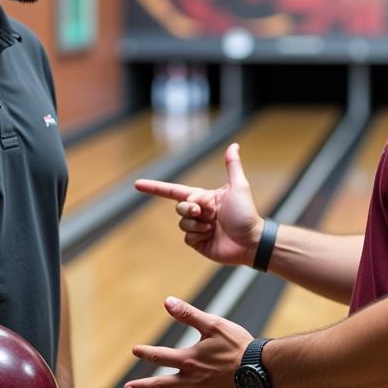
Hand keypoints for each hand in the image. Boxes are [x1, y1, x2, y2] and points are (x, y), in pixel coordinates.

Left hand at [124, 296, 251, 387]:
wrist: (260, 369)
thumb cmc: (238, 345)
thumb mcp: (213, 324)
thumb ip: (189, 314)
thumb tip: (167, 301)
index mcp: (189, 359)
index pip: (161, 356)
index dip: (146, 353)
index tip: (135, 351)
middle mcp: (192, 378)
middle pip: (162, 384)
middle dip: (143, 386)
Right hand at [135, 143, 262, 265]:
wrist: (250, 241)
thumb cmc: (246, 213)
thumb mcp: (238, 186)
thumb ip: (232, 166)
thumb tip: (233, 145)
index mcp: (204, 197)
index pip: (174, 191)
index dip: (155, 188)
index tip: (137, 184)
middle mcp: (199, 212)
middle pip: (179, 206)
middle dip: (190, 208)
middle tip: (206, 212)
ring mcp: (198, 228)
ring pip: (182, 222)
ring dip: (198, 223)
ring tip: (214, 226)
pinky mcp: (198, 242)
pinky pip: (187, 237)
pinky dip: (198, 235)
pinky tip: (212, 236)